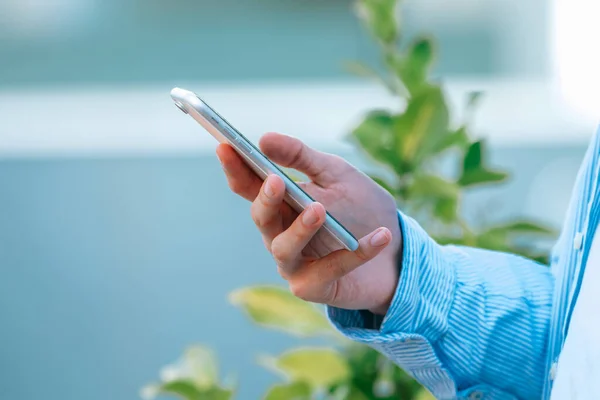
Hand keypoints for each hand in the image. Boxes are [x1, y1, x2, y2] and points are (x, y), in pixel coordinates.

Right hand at [216, 132, 401, 314]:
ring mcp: (295, 265)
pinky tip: (381, 235)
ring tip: (318, 210)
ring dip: (300, 229)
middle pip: (262, 219)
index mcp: (280, 206)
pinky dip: (358, 252)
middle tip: (276, 181)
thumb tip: (265, 139)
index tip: (225, 146)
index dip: (235, 169)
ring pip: (284, 249)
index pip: (249, 188)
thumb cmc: (360, 210)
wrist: (397, 250)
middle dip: (266, 201)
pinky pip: (332, 270)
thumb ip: (302, 157)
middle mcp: (279, 235)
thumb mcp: (336, 174)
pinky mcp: (316, 288)